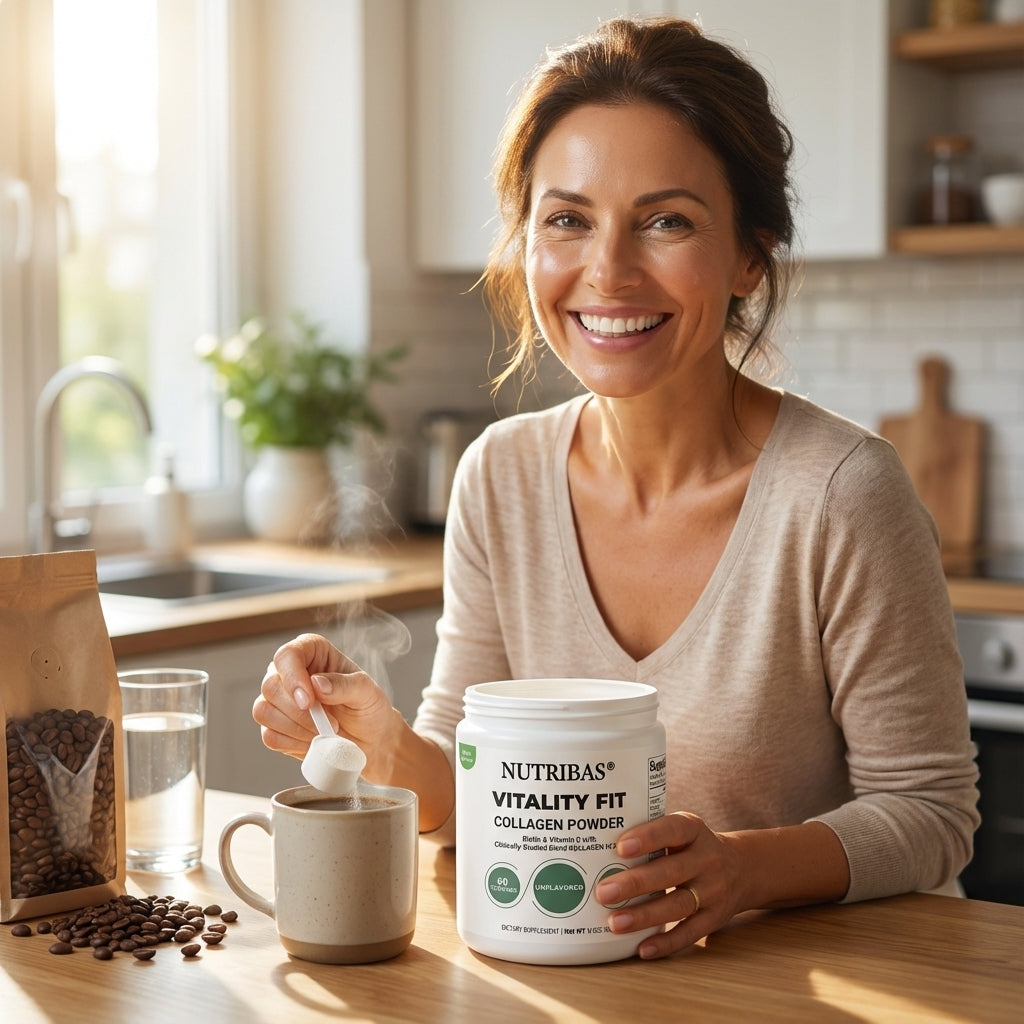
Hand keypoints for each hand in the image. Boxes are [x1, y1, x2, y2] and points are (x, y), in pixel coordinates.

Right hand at [252, 632, 400, 781]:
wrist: (370, 739)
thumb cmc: (369, 707)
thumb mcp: (367, 692)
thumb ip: (345, 684)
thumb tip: (316, 683)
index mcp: (311, 652)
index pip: (287, 656)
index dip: (292, 677)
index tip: (309, 701)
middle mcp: (290, 672)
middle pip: (270, 686)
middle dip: (298, 712)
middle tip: (330, 724)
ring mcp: (279, 700)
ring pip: (264, 711)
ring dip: (296, 728)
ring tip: (325, 733)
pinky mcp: (275, 727)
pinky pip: (269, 736)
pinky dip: (293, 743)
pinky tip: (314, 742)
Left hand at [594, 812, 743, 959]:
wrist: (742, 868)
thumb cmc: (692, 846)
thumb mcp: (681, 829)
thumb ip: (650, 834)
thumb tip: (596, 843)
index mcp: (694, 830)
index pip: (672, 830)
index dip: (648, 837)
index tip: (620, 847)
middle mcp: (707, 859)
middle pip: (670, 872)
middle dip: (635, 883)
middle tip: (603, 892)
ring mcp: (713, 891)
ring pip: (678, 905)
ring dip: (644, 916)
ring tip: (614, 922)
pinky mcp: (714, 918)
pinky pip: (689, 933)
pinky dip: (665, 942)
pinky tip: (641, 948)